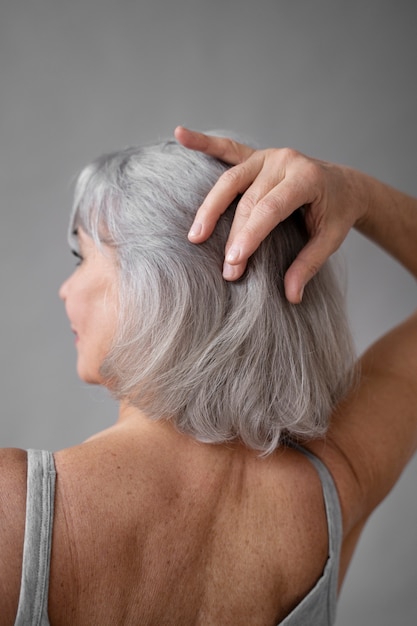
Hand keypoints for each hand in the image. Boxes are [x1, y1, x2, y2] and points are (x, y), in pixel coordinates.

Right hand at [175, 126, 365, 302]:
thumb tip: (291, 296)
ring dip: (210, 208)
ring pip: (231, 180)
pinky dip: (203, 142)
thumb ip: (309, 265)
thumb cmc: (336, 212)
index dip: (250, 235)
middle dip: (234, 236)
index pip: (271, 209)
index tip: (234, 262)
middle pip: (248, 201)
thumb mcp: (330, 239)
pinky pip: (226, 148)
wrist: (343, 184)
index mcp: (306, 178)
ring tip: (195, 235)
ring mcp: (267, 155)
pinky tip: (180, 135)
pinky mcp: (255, 155)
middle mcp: (284, 161)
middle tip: (226, 271)